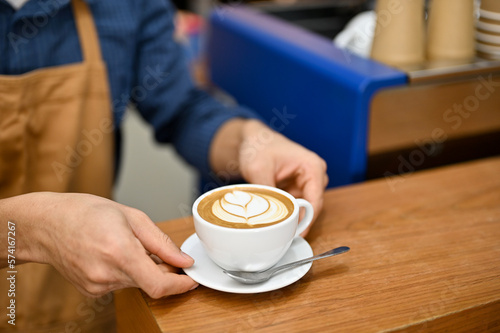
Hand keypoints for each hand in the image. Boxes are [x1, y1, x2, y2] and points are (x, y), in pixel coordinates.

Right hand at [0, 192, 196, 297]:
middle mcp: (107, 274)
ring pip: (136, 283)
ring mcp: (97, 286)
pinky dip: (127, 272)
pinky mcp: (91, 291)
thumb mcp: (132, 216)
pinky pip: (120, 284)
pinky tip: (113, 254)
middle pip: (150, 282)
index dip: (181, 286)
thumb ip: (162, 243)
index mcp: (120, 252)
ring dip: (143, 269)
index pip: (159, 285)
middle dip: (162, 270)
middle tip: (157, 250)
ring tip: (126, 245)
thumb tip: (183, 261)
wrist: (47, 224)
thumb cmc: (86, 212)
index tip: (191, 280)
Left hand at [238, 120, 327, 234]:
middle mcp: (315, 175)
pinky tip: (273, 217)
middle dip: (297, 221)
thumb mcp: (258, 169)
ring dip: (290, 217)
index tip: (294, 234)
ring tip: (274, 225)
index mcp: (313, 167)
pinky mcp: (298, 189)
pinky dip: (285, 212)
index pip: (315, 201)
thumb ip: (267, 192)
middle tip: (282, 234)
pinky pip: (295, 206)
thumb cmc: (259, 146)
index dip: (306, 220)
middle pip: (311, 207)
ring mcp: (307, 183)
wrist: (252, 139)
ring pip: (303, 209)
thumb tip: (268, 216)